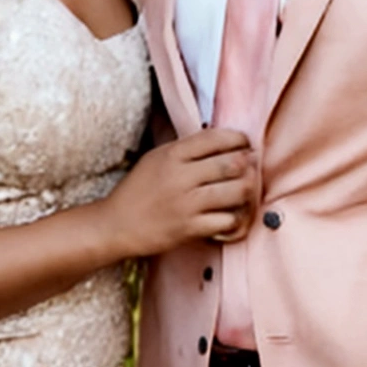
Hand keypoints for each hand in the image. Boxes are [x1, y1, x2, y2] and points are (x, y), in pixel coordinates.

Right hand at [100, 128, 257, 256]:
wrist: (116, 224)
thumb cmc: (138, 190)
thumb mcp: (156, 158)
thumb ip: (186, 149)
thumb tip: (221, 141)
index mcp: (173, 154)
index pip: (216, 138)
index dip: (238, 139)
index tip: (245, 144)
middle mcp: (181, 176)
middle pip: (232, 164)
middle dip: (247, 165)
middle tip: (249, 168)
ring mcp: (187, 203)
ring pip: (236, 191)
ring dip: (246, 191)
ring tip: (244, 191)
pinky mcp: (189, 228)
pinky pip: (227, 220)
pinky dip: (235, 218)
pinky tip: (230, 215)